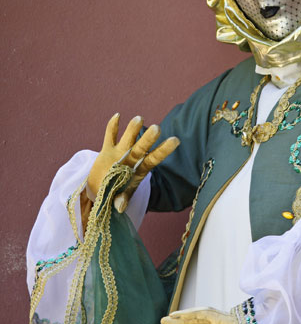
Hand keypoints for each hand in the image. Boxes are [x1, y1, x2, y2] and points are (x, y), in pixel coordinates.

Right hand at [80, 113, 179, 231]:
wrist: (102, 189)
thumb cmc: (116, 194)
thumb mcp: (120, 198)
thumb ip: (121, 200)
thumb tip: (120, 208)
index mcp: (140, 171)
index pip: (154, 159)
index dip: (164, 150)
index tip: (176, 140)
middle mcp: (132, 159)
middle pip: (141, 148)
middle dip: (148, 139)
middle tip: (157, 128)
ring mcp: (120, 153)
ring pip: (128, 139)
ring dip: (132, 129)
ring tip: (139, 118)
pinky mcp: (107, 150)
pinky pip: (110, 136)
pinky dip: (113, 127)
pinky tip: (118, 116)